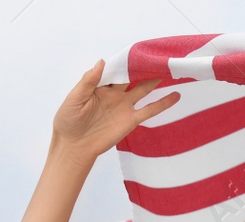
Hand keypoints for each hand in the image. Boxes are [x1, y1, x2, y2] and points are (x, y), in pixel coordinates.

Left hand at [51, 59, 180, 161]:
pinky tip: (176, 96)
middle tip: (159, 56)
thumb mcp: (75, 97)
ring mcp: (124, 106)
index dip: (127, 60)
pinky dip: (163, 103)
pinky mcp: (131, 120)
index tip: (139, 51)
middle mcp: (115, 93)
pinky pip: (150, 110)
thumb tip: (103, 61)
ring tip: (170, 70)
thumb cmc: (69, 120)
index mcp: (101, 85)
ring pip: (144, 89)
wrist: (74, 146)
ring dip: (156, 81)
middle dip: (144, 67)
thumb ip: (88, 80)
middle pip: (133, 76)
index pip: (117, 68)